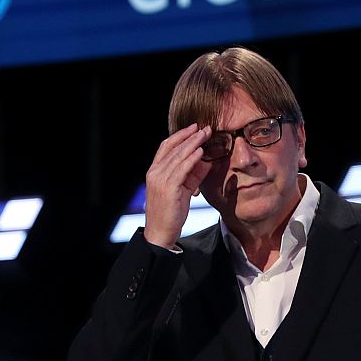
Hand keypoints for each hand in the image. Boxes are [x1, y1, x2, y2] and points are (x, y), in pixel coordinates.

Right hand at [143, 123, 212, 248]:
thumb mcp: (182, 190)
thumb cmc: (171, 213)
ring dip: (193, 143)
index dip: (180, 135)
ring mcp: (159, 180)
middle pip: (172, 148)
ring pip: (178, 156)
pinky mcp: (168, 188)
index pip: (165, 147)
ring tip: (205, 134)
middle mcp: (154, 173)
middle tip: (204, 127)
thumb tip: (206, 160)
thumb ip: (192, 175)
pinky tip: (201, 151)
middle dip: (189, 136)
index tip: (194, 128)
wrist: (160, 233)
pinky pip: (182, 168)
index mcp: (154, 172)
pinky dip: (192, 158)